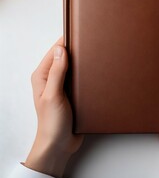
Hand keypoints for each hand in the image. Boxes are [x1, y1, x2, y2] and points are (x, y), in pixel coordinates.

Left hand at [24, 37, 83, 177]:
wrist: (59, 143)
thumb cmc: (52, 122)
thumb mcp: (53, 95)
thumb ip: (57, 72)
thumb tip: (61, 49)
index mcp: (42, 76)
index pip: (54, 52)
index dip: (66, 42)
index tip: (80, 33)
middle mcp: (51, 78)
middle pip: (64, 58)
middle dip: (76, 50)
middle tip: (91, 43)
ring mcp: (62, 86)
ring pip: (72, 67)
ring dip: (82, 62)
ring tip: (96, 54)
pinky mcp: (71, 93)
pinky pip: (78, 78)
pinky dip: (85, 73)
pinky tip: (95, 71)